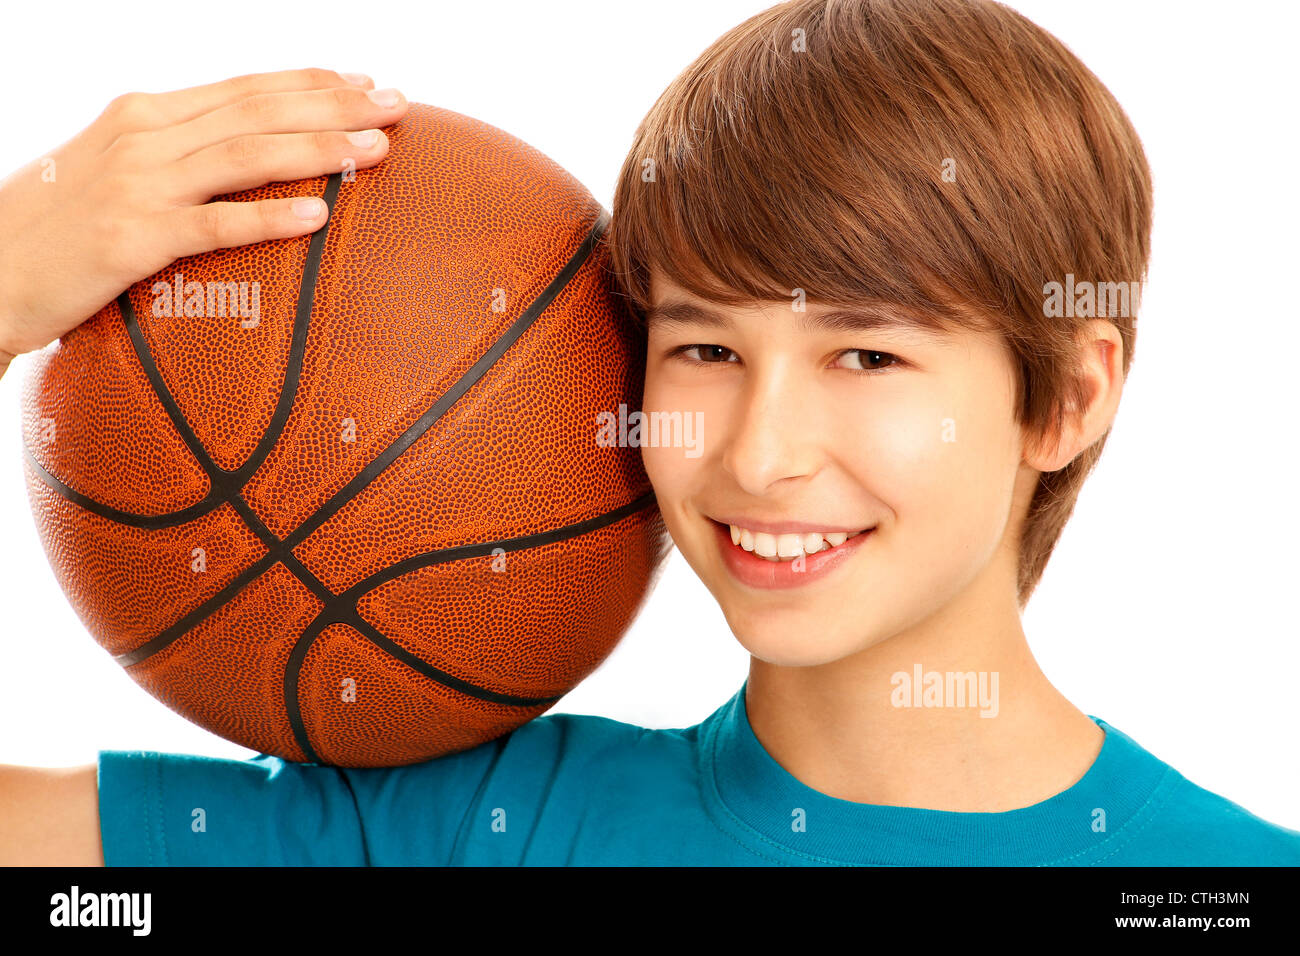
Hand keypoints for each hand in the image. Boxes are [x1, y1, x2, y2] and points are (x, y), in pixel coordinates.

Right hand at [0, 68, 408, 375]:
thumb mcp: (113, 171)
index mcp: (144, 114)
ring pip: (245, 155)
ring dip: (319, 148)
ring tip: (376, 149)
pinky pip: (214, 225)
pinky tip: (319, 216)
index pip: (244, 88)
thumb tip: (239, 156)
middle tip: (398, 105)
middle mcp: (143, 136)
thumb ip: (173, 155)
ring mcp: (137, 185)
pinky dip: (268, 218)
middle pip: (258, 110)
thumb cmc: (53, 228)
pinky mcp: (131, 238)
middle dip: (335, 103)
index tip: (365, 80)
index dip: (310, 81)